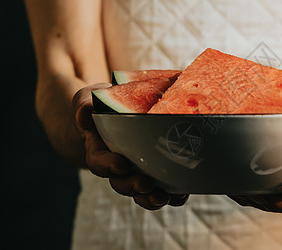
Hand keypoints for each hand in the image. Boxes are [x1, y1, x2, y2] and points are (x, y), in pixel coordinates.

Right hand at [72, 84, 188, 209]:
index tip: (121, 164)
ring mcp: (136, 171)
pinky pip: (162, 188)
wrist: (119, 108)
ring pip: (141, 192)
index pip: (99, 162)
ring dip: (152, 198)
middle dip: (134, 187)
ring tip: (165, 197)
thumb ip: (84, 105)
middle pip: (121, 183)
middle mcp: (117, 166)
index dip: (108, 166)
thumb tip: (85, 113)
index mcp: (99, 150)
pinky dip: (172, 195)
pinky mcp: (155, 172)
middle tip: (146, 185)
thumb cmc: (102, 103)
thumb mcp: (88, 99)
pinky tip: (182, 195)